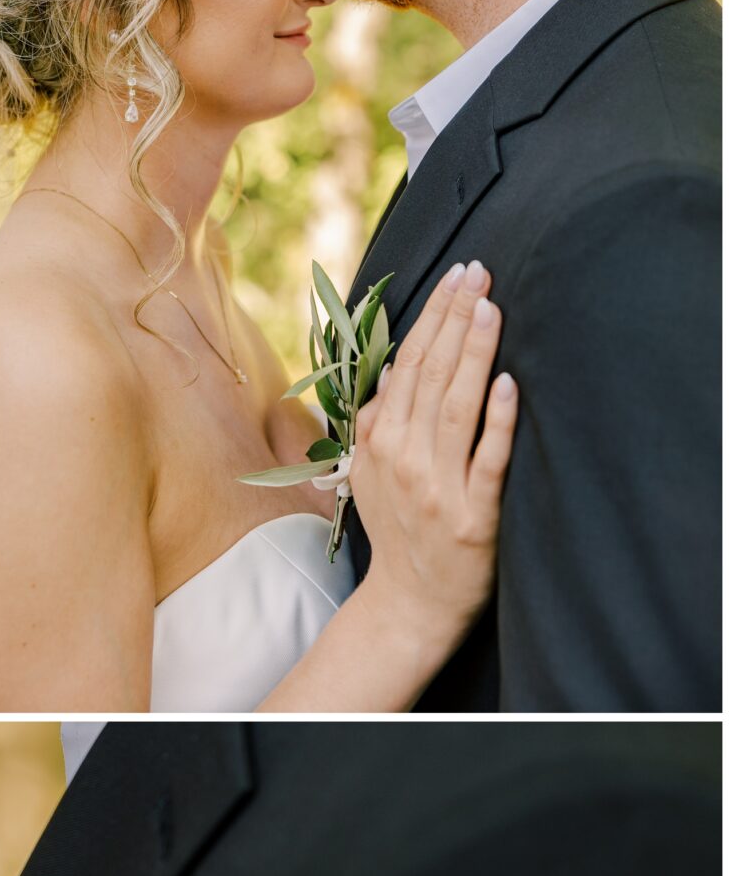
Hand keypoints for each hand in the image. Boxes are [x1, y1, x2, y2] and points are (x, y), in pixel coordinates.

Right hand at [348, 258, 516, 650]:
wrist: (409, 602)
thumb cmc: (399, 530)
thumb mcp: (368, 473)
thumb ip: (378, 421)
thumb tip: (395, 366)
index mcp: (379, 442)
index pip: (407, 365)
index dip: (432, 317)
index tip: (458, 276)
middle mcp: (403, 460)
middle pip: (430, 376)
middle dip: (455, 318)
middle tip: (479, 273)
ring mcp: (438, 488)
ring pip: (455, 408)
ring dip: (473, 354)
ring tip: (491, 309)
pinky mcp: (474, 518)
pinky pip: (487, 462)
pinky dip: (496, 422)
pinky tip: (506, 383)